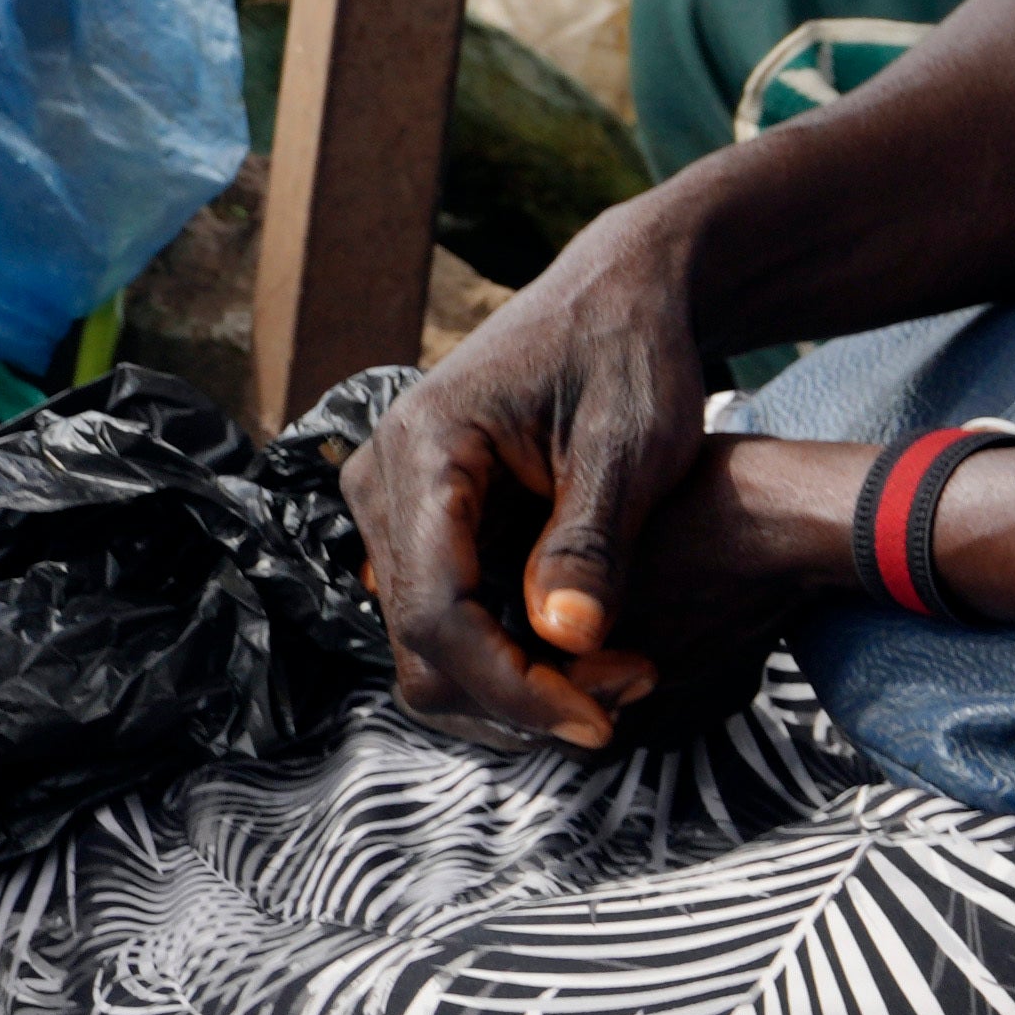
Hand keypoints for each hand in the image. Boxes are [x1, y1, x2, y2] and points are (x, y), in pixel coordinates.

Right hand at [346, 188, 734, 747]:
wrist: (618, 294)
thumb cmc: (629, 353)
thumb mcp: (631, 443)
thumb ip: (592, 540)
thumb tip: (564, 638)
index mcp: (424, 447)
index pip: (437, 612)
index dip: (512, 686)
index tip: (599, 721)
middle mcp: (383, 478)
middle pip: (420, 644)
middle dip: (517, 694)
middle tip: (623, 695)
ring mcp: (393, 503)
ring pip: (426, 644)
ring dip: (512, 684)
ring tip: (615, 674)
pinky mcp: (420, 521)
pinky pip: (443, 617)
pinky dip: (506, 656)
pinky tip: (583, 651)